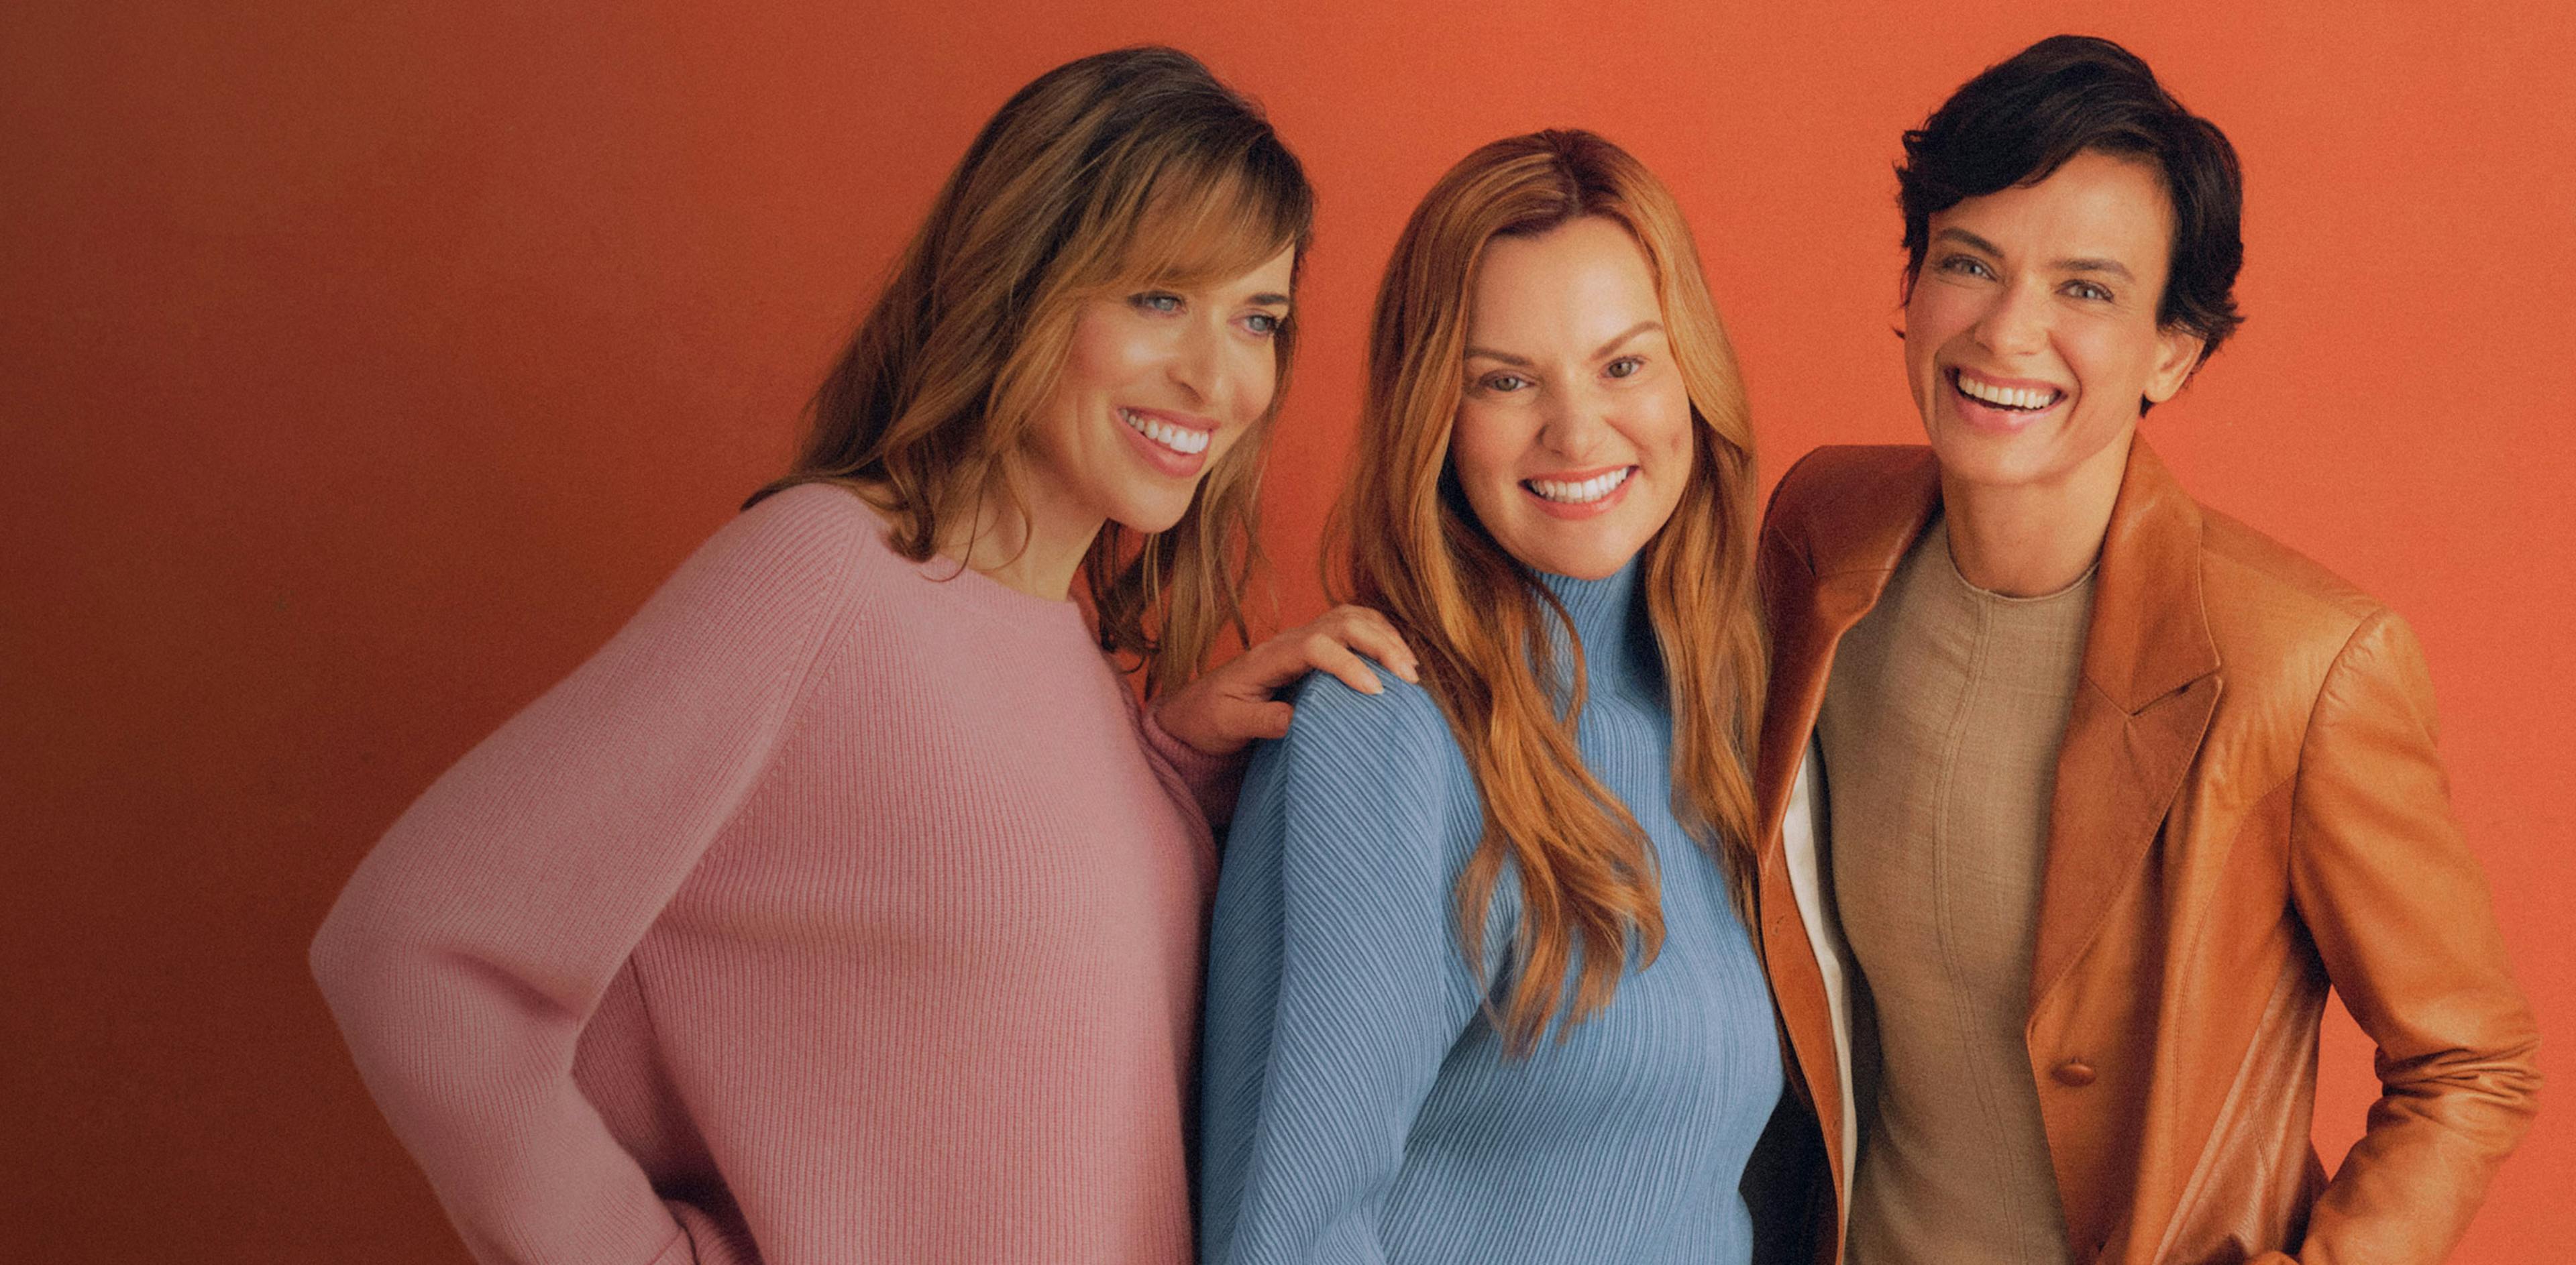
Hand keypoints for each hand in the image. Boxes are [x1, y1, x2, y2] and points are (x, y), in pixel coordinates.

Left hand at [1153, 605, 1420, 756]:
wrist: (1195, 711)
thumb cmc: (1209, 719)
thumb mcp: (1227, 725)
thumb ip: (1260, 721)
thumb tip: (1296, 720)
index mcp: (1268, 657)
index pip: (1316, 647)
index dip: (1348, 664)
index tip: (1375, 692)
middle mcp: (1289, 641)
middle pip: (1342, 623)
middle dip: (1380, 644)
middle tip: (1409, 678)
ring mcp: (1302, 642)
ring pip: (1351, 619)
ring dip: (1385, 637)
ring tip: (1410, 670)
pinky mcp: (1313, 651)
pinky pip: (1352, 629)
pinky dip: (1380, 636)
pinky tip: (1397, 660)